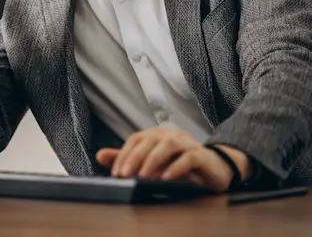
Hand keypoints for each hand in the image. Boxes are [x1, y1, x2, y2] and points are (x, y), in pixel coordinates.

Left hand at [95, 126, 251, 192]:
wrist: (212, 168)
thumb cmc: (178, 165)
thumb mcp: (150, 163)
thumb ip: (126, 158)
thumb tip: (99, 155)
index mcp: (156, 134)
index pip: (135, 140)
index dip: (124, 155)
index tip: (116, 173)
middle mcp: (170, 134)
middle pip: (150, 140)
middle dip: (135, 158)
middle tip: (125, 175)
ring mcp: (187, 142)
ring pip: (168, 145)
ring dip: (153, 160)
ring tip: (143, 176)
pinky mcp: (201, 154)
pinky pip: (188, 158)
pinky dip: (176, 167)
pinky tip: (167, 177)